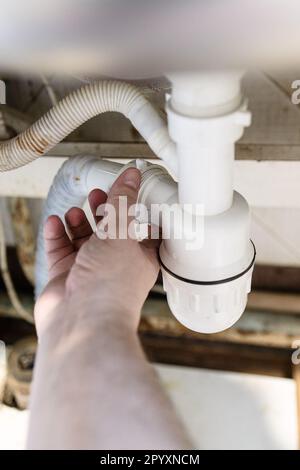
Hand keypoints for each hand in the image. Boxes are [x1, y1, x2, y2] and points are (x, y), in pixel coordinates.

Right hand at [35, 168, 159, 337]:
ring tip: (76, 211)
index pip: (142, 229)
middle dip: (104, 212)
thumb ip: (123, 202)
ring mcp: (90, 271)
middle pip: (110, 232)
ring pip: (84, 240)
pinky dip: (57, 235)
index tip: (130, 191)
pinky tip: (55, 223)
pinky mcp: (67, 277)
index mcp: (140, 258)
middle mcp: (115, 265)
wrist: (81, 322)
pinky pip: (61, 251)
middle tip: (98, 194)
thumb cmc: (111, 286)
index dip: (137, 210)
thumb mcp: (120, 233)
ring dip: (79, 223)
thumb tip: (132, 176)